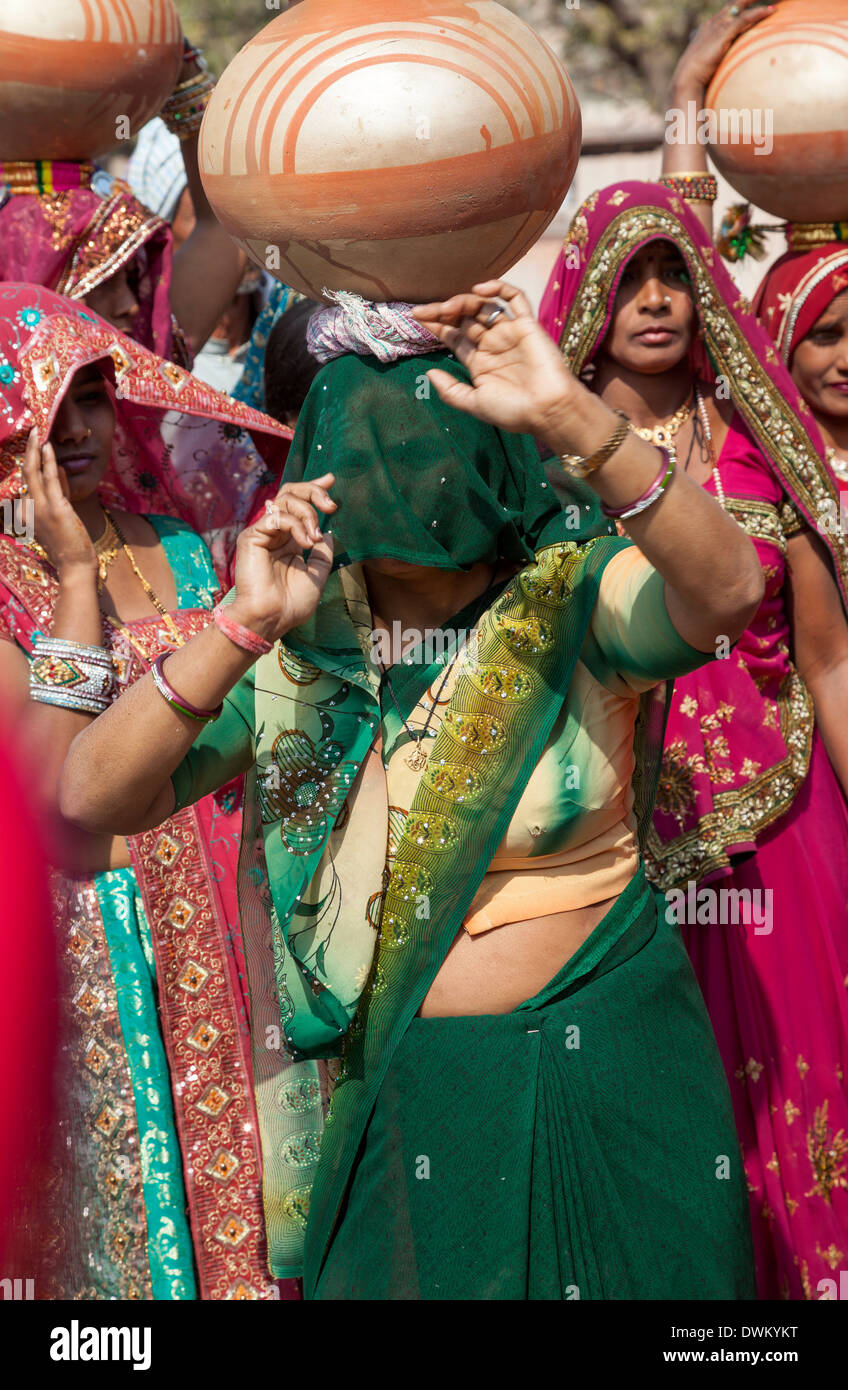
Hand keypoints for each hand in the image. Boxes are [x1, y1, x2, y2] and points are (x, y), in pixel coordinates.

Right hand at [21, 430, 97, 578]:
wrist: (75, 568)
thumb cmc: (71, 546)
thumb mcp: (62, 515)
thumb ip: (61, 493)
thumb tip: (58, 470)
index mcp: (29, 514)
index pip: (29, 483)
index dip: (31, 463)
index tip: (35, 446)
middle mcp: (30, 510)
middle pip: (26, 474)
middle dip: (28, 451)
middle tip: (33, 432)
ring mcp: (41, 509)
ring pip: (33, 473)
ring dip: (35, 450)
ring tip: (37, 433)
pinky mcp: (56, 509)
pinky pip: (50, 480)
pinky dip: (48, 461)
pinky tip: (48, 447)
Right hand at [230, 475, 336, 640]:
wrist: (271, 619)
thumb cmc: (291, 605)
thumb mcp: (317, 576)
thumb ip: (323, 554)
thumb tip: (328, 533)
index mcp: (289, 540)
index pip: (299, 505)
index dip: (314, 489)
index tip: (330, 480)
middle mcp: (275, 532)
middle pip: (291, 493)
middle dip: (314, 492)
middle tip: (331, 505)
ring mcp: (263, 533)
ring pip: (285, 499)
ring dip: (308, 513)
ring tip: (314, 538)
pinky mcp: (252, 536)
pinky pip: (277, 517)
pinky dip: (295, 525)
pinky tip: (305, 543)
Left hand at [413, 280, 578, 436]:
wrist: (547, 409)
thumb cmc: (512, 411)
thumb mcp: (473, 403)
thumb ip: (450, 390)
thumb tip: (428, 373)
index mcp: (479, 362)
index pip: (454, 336)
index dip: (436, 325)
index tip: (416, 317)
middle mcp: (492, 344)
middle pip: (464, 318)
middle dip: (444, 312)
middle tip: (425, 311)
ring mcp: (509, 332)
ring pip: (483, 306)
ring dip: (464, 301)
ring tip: (449, 306)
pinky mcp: (527, 324)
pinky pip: (514, 298)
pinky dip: (498, 288)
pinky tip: (480, 291)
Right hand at [671, 1, 776, 99]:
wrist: (686, 78)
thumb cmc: (693, 78)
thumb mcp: (706, 65)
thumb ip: (716, 62)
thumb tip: (721, 75)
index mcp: (707, 29)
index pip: (727, 13)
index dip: (740, 9)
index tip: (750, 6)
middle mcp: (713, 23)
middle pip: (735, 4)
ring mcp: (718, 26)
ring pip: (742, 7)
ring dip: (757, 2)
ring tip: (774, 3)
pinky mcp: (724, 32)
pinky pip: (745, 18)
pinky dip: (759, 13)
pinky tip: (771, 10)